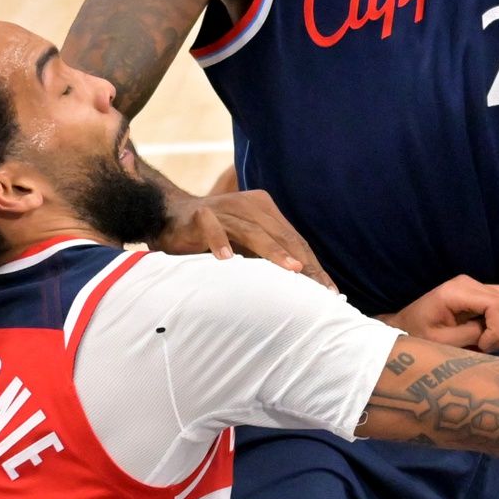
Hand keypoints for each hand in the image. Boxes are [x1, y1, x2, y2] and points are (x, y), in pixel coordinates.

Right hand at [157, 188, 333, 287]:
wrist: (169, 216)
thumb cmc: (215, 237)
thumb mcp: (246, 247)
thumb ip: (269, 259)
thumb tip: (304, 289)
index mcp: (266, 211)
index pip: (295, 240)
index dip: (313, 266)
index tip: (329, 292)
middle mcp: (250, 206)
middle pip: (282, 237)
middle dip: (303, 264)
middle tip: (318, 288)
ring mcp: (226, 209)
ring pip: (254, 232)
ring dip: (273, 252)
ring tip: (292, 270)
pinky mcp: (200, 215)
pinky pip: (212, 228)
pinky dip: (219, 243)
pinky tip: (226, 260)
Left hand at [384, 275, 498, 350]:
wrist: (407, 324)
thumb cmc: (418, 334)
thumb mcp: (439, 341)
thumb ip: (469, 335)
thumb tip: (493, 333)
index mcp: (457, 291)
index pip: (498, 304)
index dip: (498, 329)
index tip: (483, 346)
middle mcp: (472, 283)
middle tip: (486, 346)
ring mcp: (480, 285)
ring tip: (489, 340)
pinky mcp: (485, 292)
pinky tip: (495, 332)